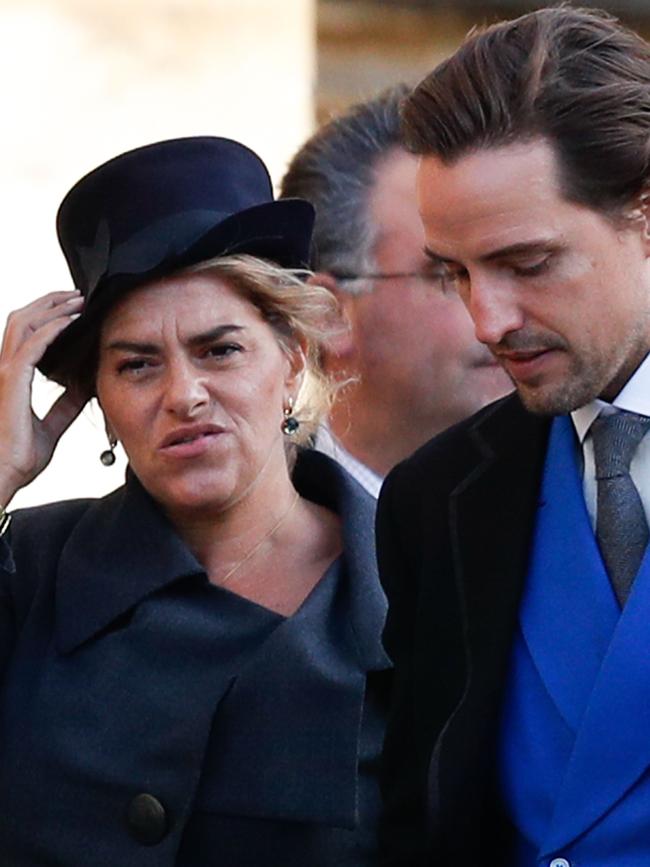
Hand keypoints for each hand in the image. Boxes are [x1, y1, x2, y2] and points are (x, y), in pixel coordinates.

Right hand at [0, 290, 86, 504]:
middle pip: (21, 319)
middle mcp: (4, 368)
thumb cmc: (20, 454)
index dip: (46, 315)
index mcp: (12, 377)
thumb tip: (85, 388)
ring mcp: (5, 372)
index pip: (25, 333)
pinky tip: (70, 321)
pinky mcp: (12, 380)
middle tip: (77, 296)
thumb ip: (66, 405)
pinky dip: (52, 328)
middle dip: (49, 302)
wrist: (7, 473)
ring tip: (77, 301)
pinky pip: (32, 344)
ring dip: (52, 308)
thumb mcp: (53, 425)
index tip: (73, 309)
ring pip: (23, 323)